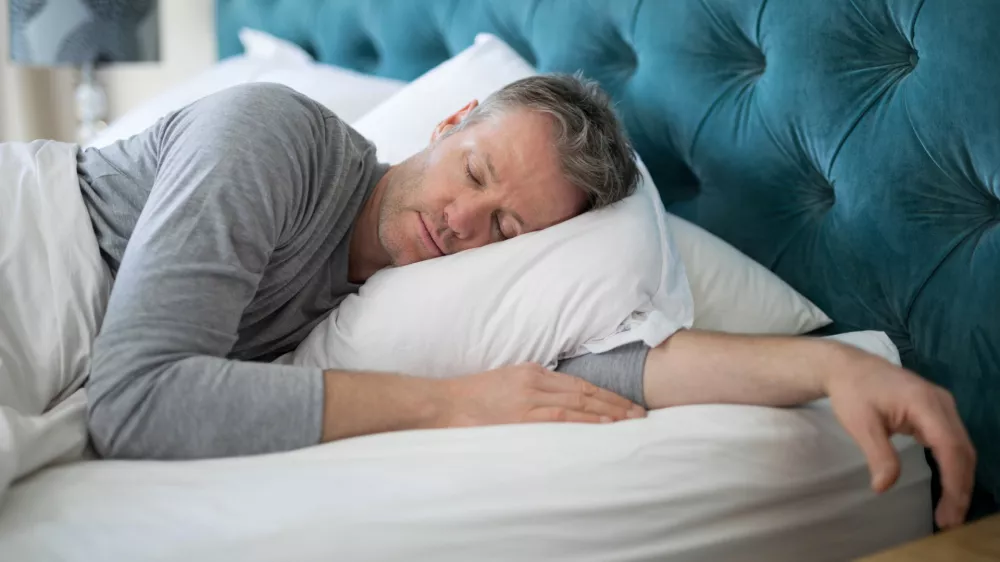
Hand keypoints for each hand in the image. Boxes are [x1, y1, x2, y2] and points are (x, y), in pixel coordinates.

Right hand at [441, 363, 645, 427]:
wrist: (443, 404)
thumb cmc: (470, 399)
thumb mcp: (505, 385)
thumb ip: (530, 391)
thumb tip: (556, 404)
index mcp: (532, 372)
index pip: (579, 383)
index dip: (606, 394)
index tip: (627, 404)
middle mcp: (535, 382)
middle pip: (585, 391)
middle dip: (616, 403)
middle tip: (641, 415)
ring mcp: (529, 398)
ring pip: (579, 403)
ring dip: (608, 413)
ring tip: (631, 422)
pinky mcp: (521, 415)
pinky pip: (561, 417)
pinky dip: (586, 420)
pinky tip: (604, 426)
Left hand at [824, 347, 975, 528]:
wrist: (848, 367)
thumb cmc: (853, 392)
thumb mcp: (861, 424)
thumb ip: (878, 455)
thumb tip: (883, 487)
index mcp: (924, 403)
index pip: (950, 446)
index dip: (954, 480)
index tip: (951, 509)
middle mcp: (941, 403)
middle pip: (962, 450)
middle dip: (960, 487)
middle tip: (951, 521)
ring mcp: (942, 406)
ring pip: (961, 448)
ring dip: (959, 480)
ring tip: (951, 511)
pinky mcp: (938, 412)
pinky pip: (953, 442)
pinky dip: (954, 466)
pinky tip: (949, 488)